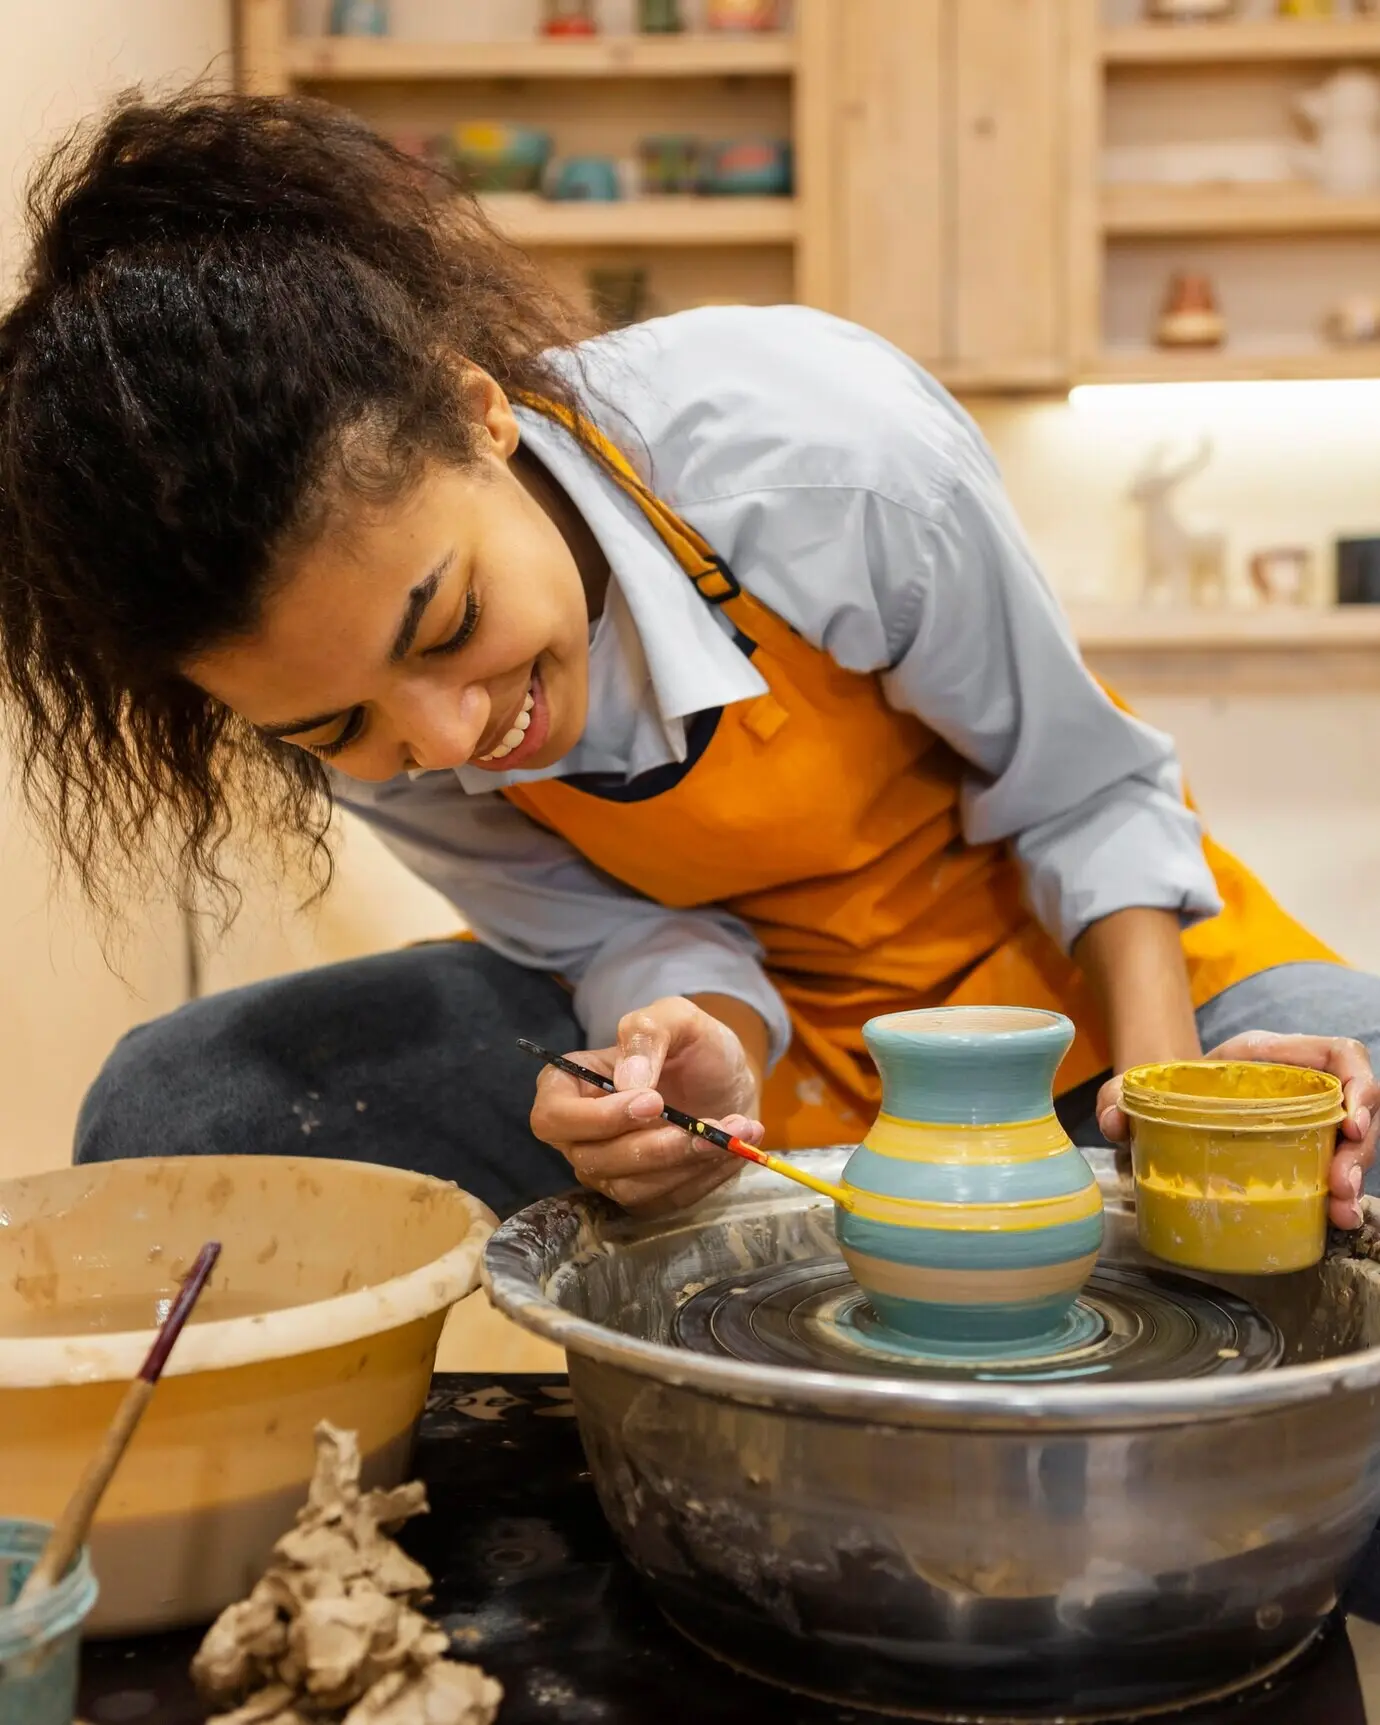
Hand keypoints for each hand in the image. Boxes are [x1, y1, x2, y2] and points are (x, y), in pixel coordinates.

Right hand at [528, 996, 764, 1213]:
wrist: (729, 1080)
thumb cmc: (693, 1045)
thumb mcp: (675, 1018)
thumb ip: (646, 1033)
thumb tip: (629, 1082)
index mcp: (569, 1086)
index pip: (553, 1118)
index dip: (597, 1118)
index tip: (653, 1101)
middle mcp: (580, 1135)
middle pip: (593, 1160)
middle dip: (655, 1147)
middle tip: (707, 1124)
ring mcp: (610, 1170)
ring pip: (631, 1186)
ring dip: (687, 1161)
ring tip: (737, 1130)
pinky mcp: (646, 1194)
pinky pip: (665, 1199)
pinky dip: (705, 1176)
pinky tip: (736, 1148)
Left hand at [1096, 1032, 1378, 1229]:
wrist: (1164, 1106)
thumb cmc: (1163, 1088)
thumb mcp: (1140, 1084)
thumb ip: (1119, 1095)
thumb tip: (1111, 1121)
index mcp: (1272, 1055)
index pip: (1339, 1054)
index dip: (1358, 1082)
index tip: (1351, 1120)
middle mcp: (1301, 1084)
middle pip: (1358, 1106)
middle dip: (1358, 1147)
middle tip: (1339, 1185)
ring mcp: (1308, 1120)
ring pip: (1352, 1144)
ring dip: (1353, 1177)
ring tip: (1339, 1211)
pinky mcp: (1303, 1153)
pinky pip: (1334, 1171)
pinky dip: (1339, 1198)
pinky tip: (1334, 1221)